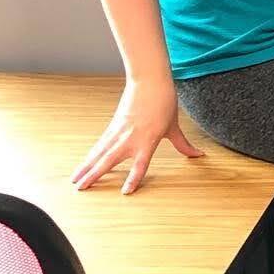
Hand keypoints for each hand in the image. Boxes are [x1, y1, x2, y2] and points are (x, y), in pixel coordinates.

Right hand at [72, 79, 203, 193]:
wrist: (149, 81)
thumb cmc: (164, 103)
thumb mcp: (174, 126)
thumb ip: (182, 144)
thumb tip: (198, 155)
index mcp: (148, 140)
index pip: (140, 164)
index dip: (134, 178)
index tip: (125, 192)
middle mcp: (131, 138)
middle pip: (110, 160)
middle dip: (95, 175)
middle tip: (81, 189)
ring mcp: (119, 132)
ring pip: (100, 153)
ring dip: (86, 167)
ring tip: (74, 181)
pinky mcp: (113, 126)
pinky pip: (100, 145)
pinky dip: (90, 156)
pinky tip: (82, 165)